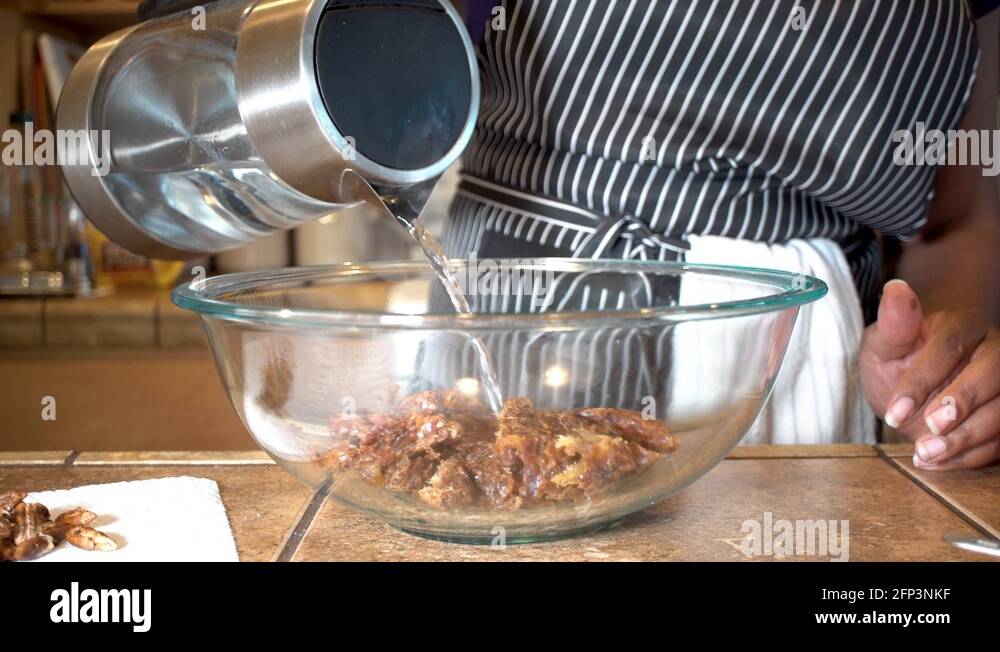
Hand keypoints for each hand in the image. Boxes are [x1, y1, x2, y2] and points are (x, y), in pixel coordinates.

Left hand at [860, 280, 999, 469]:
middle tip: (928, 429)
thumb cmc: (898, 360)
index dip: (923, 380)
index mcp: (963, 324)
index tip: (894, 411)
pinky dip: (971, 456)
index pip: (950, 346)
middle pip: (993, 373)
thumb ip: (892, 324)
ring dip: (967, 437)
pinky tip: (936, 463)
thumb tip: (896, 289)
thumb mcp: (884, 345)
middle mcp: (994, 350)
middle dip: (961, 403)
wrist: (915, 388)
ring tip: (925, 454)